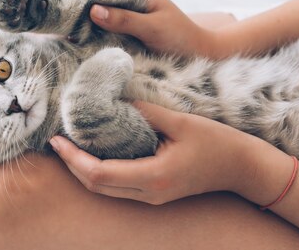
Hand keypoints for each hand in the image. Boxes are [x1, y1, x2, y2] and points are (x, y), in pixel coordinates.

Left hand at [49, 101, 258, 204]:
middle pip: (96, 186)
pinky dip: (99, 171)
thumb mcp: (180, 121)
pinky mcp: (154, 193)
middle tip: (57, 140)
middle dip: (71, 164)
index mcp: (153, 176)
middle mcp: (149, 193)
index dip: (73, 158)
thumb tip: (114, 101)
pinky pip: (118, 186)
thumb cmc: (216, 142)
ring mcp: (152, 197)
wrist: (241, 167)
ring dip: (83, 169)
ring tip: (69, 144)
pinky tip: (94, 151)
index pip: (99, 173)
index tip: (58, 139)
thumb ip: (144, 112)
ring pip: (105, 189)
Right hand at [70, 0, 224, 57]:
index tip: (58, 2)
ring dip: (76, 17)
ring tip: (58, 30)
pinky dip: (85, 29)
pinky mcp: (125, 25)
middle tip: (51, 19)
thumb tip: (93, 10)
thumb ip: (125, 18)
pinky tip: (75, 40)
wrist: (202, 53)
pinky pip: (99, 22)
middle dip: (70, 2)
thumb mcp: (154, 28)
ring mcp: (125, 9)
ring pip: (92, 7)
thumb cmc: (182, 38)